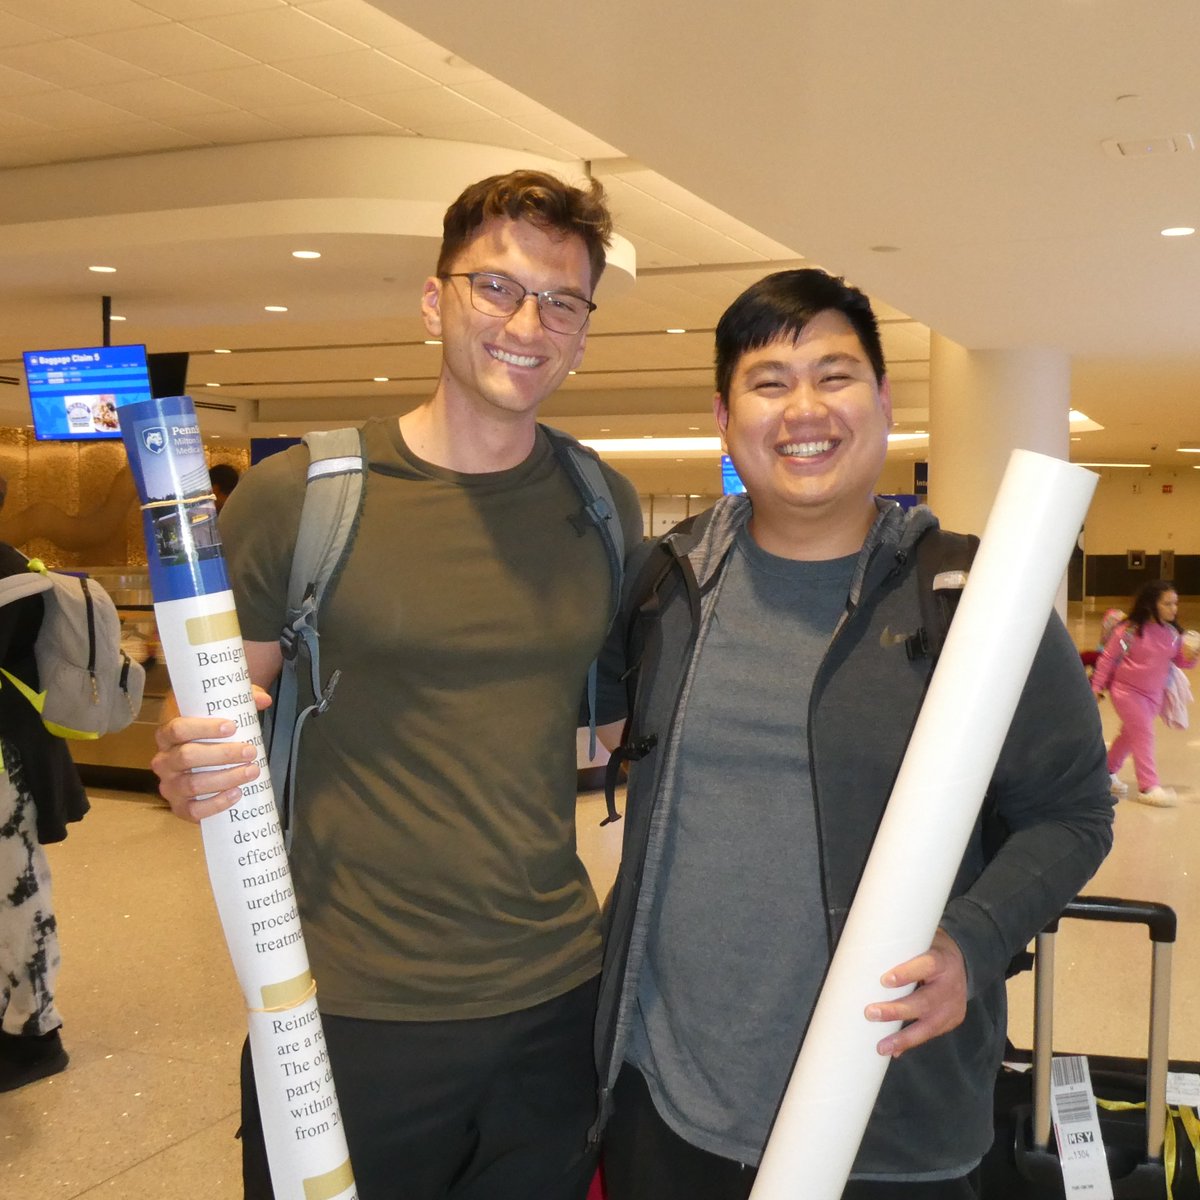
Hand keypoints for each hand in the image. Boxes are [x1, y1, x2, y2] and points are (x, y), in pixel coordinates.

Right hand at [152, 685, 271, 823]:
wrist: (201, 756)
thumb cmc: (210, 732)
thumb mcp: (221, 711)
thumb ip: (241, 700)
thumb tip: (264, 700)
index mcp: (166, 734)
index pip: (178, 729)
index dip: (204, 728)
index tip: (232, 727)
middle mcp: (163, 761)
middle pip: (187, 757)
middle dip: (222, 755)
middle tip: (250, 751)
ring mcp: (169, 786)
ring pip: (193, 784)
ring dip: (225, 778)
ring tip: (252, 771)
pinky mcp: (179, 807)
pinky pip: (193, 811)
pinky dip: (216, 804)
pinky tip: (236, 794)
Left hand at [865, 928, 967, 1058]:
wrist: (960, 961)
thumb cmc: (926, 949)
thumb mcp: (918, 943)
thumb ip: (895, 950)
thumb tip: (856, 958)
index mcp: (941, 960)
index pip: (927, 965)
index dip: (907, 973)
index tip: (884, 980)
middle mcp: (950, 985)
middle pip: (924, 1001)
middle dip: (897, 1011)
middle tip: (870, 1013)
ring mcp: (953, 1006)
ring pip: (929, 1025)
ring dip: (903, 1037)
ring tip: (882, 1047)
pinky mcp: (952, 1021)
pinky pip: (930, 1034)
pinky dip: (911, 1042)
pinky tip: (894, 1051)